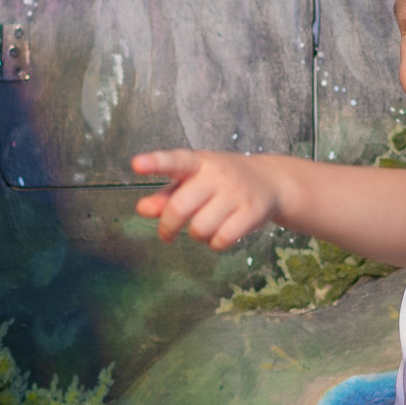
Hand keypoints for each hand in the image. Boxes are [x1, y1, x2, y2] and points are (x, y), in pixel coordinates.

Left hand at [131, 150, 283, 251]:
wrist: (269, 181)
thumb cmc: (220, 182)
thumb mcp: (192, 181)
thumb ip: (166, 196)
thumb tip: (142, 209)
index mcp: (198, 162)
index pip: (174, 160)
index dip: (155, 163)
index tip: (136, 164)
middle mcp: (217, 174)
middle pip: (180, 207)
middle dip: (168, 227)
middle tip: (166, 234)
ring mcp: (236, 193)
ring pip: (200, 228)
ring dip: (196, 235)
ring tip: (203, 227)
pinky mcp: (252, 212)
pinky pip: (222, 240)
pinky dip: (216, 244)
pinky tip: (221, 234)